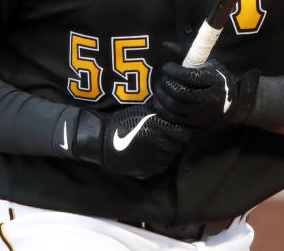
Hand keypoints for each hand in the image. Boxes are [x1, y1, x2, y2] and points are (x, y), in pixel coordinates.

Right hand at [73, 106, 190, 178]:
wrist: (102, 140)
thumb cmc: (122, 122)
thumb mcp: (143, 113)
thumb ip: (160, 117)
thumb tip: (177, 120)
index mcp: (155, 127)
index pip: (182, 134)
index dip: (181, 132)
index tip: (178, 131)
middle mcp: (155, 144)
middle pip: (177, 147)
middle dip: (174, 143)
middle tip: (167, 139)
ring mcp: (150, 159)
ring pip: (169, 159)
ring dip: (167, 154)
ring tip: (159, 148)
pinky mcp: (144, 171)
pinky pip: (159, 168)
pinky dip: (159, 163)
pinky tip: (153, 156)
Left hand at [152, 59, 260, 127]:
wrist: (232, 104)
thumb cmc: (217, 79)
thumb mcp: (208, 64)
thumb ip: (188, 55)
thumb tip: (165, 44)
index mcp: (214, 82)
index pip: (189, 76)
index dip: (173, 70)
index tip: (167, 66)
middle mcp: (210, 101)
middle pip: (179, 93)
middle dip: (166, 84)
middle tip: (163, 79)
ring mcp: (203, 116)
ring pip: (173, 108)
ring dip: (161, 97)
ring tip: (161, 89)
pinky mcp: (196, 127)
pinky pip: (173, 120)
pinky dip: (162, 111)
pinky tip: (160, 102)